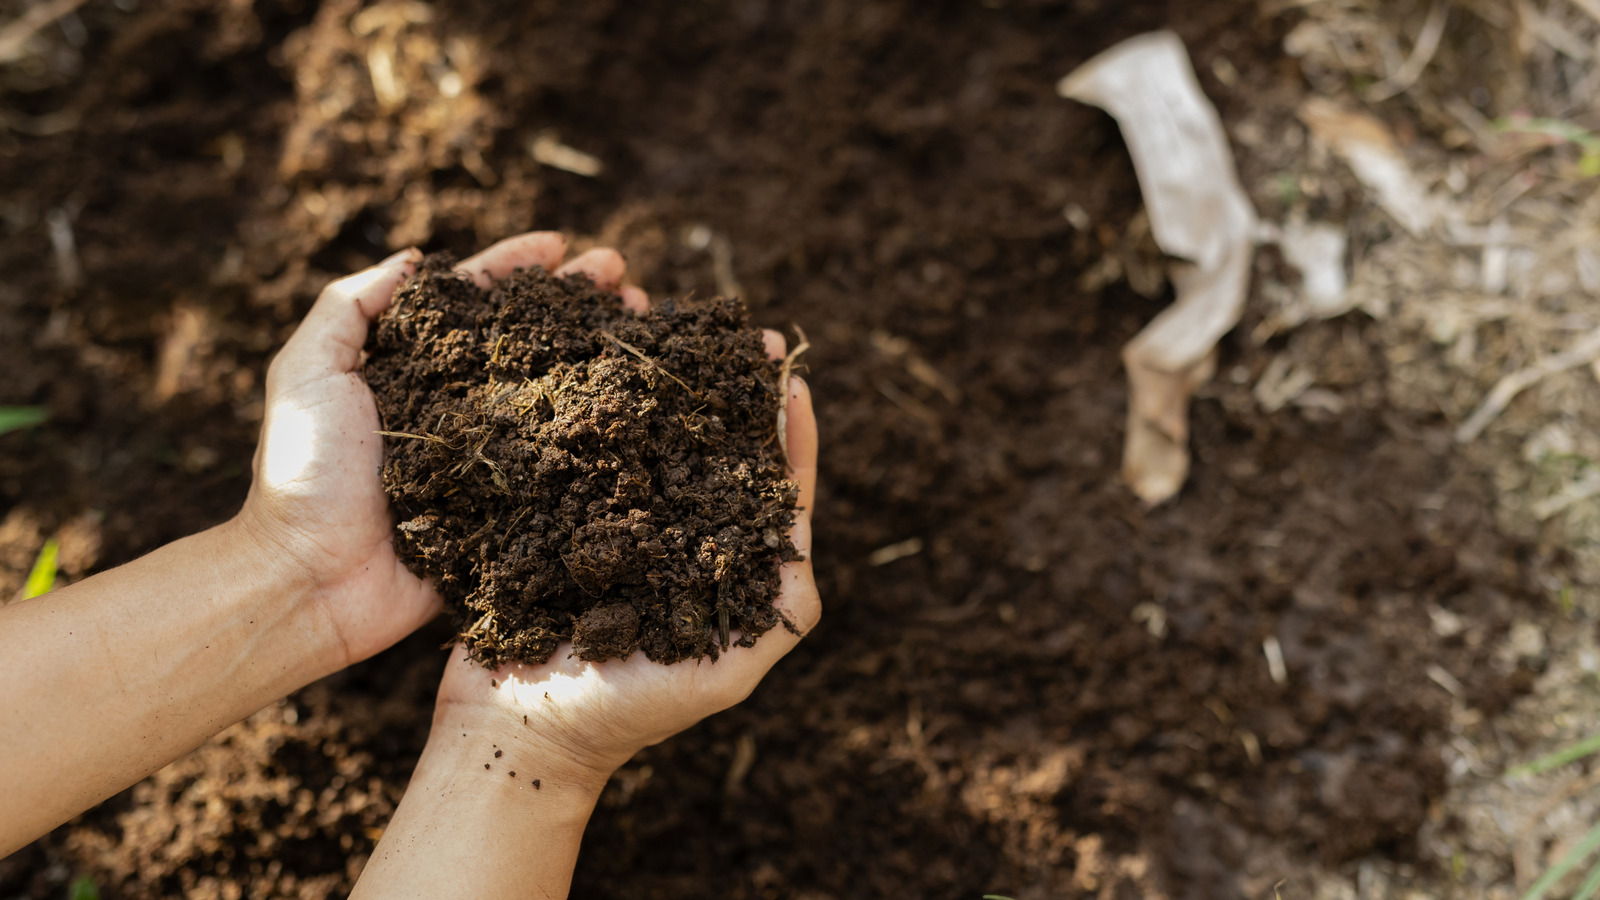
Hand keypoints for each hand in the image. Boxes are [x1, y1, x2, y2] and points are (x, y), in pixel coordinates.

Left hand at [238, 232, 648, 666]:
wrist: (312, 579)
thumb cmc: (305, 474)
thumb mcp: (307, 372)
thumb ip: (350, 307)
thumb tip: (416, 257)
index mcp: (413, 368)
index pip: (473, 303)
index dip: (517, 269)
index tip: (562, 245)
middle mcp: (458, 406)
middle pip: (529, 340)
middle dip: (577, 304)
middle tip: (625, 278)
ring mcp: (489, 457)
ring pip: (556, 395)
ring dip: (601, 358)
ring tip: (645, 328)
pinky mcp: (509, 508)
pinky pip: (561, 467)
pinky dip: (600, 439)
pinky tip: (637, 412)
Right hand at [430, 334, 819, 788]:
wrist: (515, 731)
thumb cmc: (626, 714)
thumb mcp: (725, 675)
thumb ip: (779, 614)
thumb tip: (805, 536)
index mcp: (726, 573)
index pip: (768, 494)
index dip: (785, 436)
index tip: (790, 377)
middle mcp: (677, 542)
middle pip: (715, 455)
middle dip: (731, 395)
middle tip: (741, 337)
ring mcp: (619, 529)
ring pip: (653, 445)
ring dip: (667, 390)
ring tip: (679, 331)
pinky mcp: (561, 521)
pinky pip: (589, 458)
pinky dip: (600, 413)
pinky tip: (605, 367)